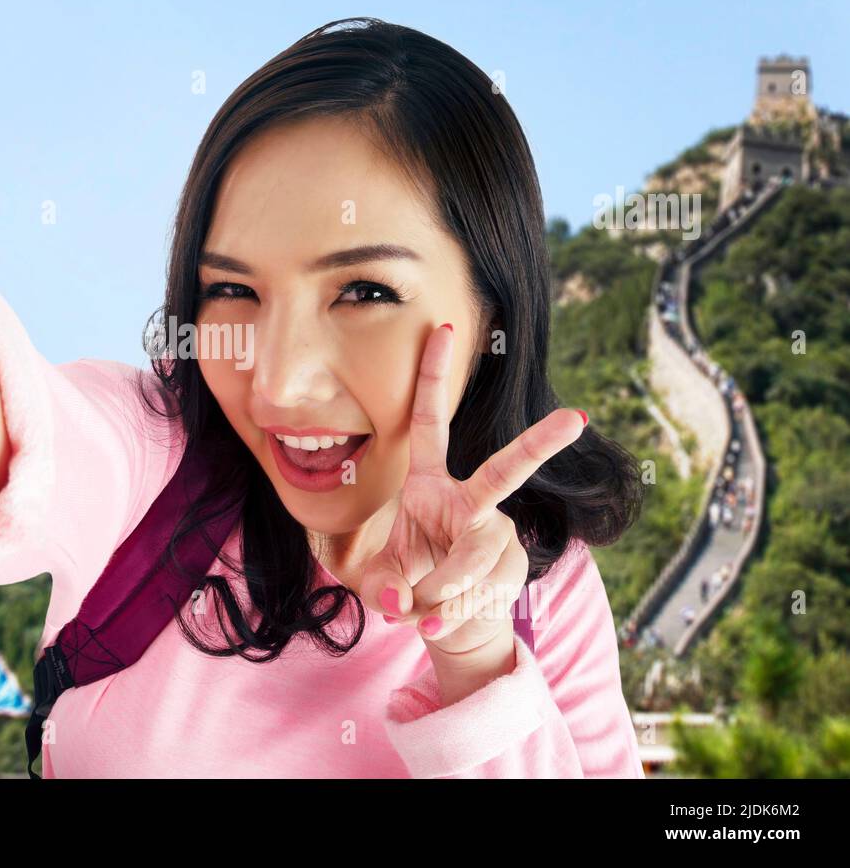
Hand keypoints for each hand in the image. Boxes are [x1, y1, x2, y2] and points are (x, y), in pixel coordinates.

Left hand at [360, 322, 586, 661]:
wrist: (446, 620)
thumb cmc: (406, 585)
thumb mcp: (379, 584)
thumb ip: (381, 587)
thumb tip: (401, 599)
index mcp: (428, 484)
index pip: (428, 423)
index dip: (434, 378)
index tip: (442, 329)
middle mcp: (468, 501)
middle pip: (505, 471)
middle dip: (538, 444)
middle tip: (576, 416)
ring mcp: (496, 534)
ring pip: (477, 556)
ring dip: (442, 590)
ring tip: (421, 613)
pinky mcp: (511, 568)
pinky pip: (483, 590)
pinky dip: (453, 614)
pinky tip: (438, 625)